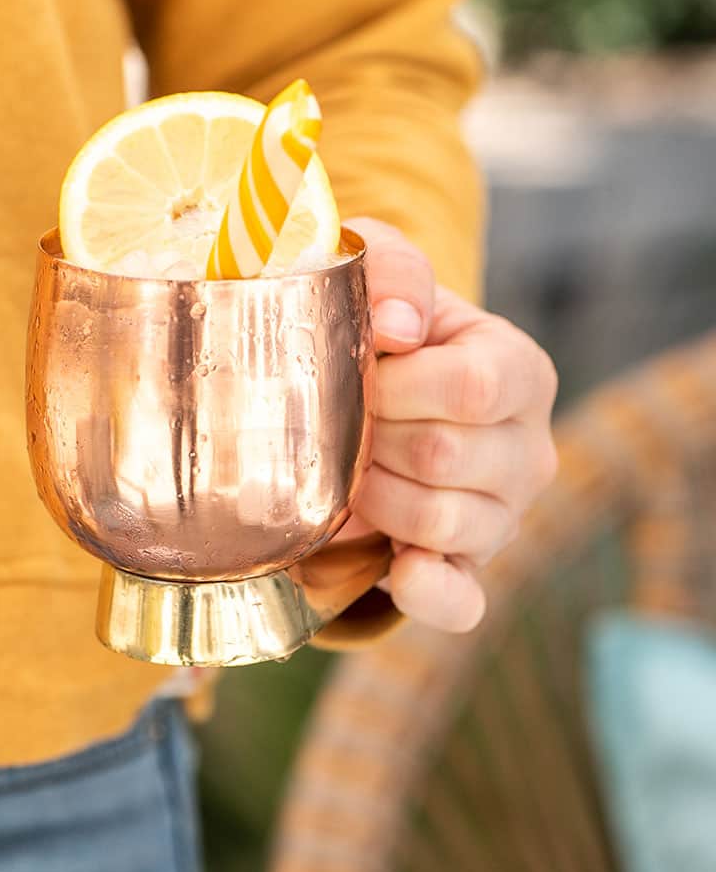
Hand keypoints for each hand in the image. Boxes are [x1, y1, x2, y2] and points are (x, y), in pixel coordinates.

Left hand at [339, 217, 558, 631]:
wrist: (370, 393)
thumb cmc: (377, 327)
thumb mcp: (378, 270)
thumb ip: (391, 270)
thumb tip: (397, 328)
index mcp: (521, 371)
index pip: (472, 387)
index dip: (398, 388)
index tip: (356, 375)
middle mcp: (529, 450)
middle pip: (445, 456)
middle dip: (371, 440)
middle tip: (341, 424)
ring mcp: (504, 517)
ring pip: (441, 521)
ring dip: (372, 497)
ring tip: (346, 471)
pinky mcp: (469, 570)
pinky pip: (461, 601)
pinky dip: (426, 591)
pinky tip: (396, 568)